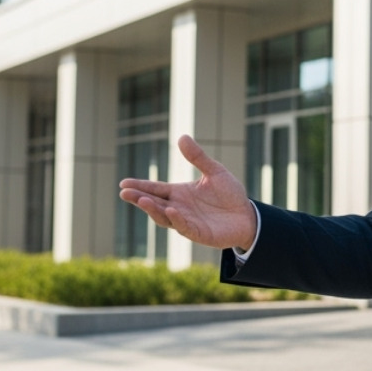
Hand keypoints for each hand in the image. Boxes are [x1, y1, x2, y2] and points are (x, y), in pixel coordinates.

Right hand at [118, 135, 256, 249]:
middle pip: (154, 203)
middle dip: (139, 198)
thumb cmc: (229, 195)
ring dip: (153, 209)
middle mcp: (179, 208)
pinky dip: (177, 219)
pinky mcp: (199, 233)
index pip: (155, 189)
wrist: (248, 215)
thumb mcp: (214, 171)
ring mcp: (187, 222)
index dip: (140, 186)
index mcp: (179, 193)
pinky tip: (171, 210)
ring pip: (165, 217)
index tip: (123, 183)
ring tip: (142, 200)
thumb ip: (198, 157)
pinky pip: (185, 227)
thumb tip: (181, 136)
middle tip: (124, 192)